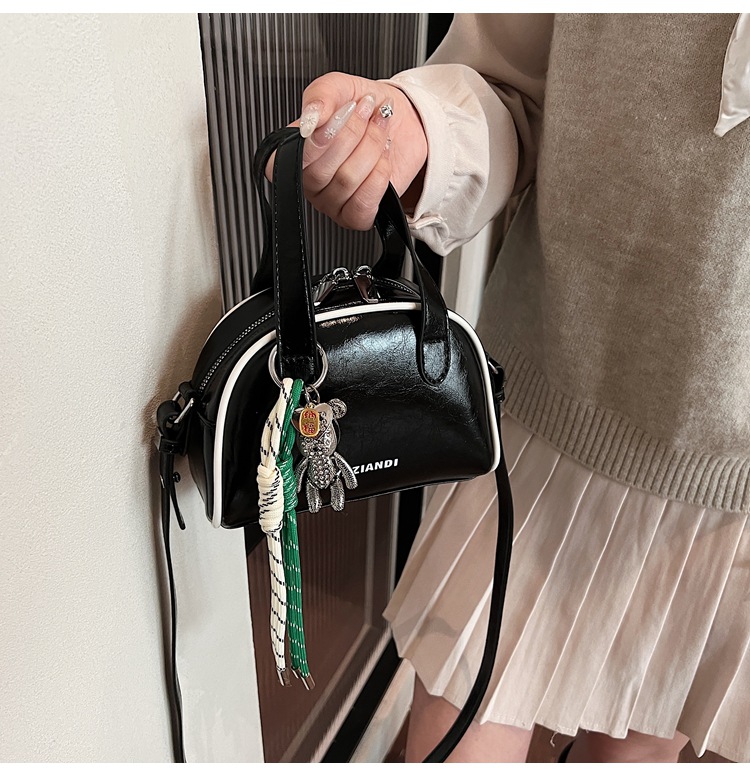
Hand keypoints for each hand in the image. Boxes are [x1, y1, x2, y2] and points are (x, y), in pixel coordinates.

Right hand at [266, 72, 427, 229]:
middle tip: (365, 112)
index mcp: (296, 151)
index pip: (282, 161)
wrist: (403, 119)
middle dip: (352, 133)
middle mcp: (309, 181)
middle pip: (320, 170)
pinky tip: (383, 158)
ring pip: (346, 182)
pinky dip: (380, 174)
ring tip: (379, 128)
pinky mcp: (356, 216)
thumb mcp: (340, 87)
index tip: (335, 113)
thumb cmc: (366, 107)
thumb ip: (320, 95)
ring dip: (371, 147)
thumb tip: (310, 117)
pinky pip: (363, 203)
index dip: (313, 141)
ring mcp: (331, 202)